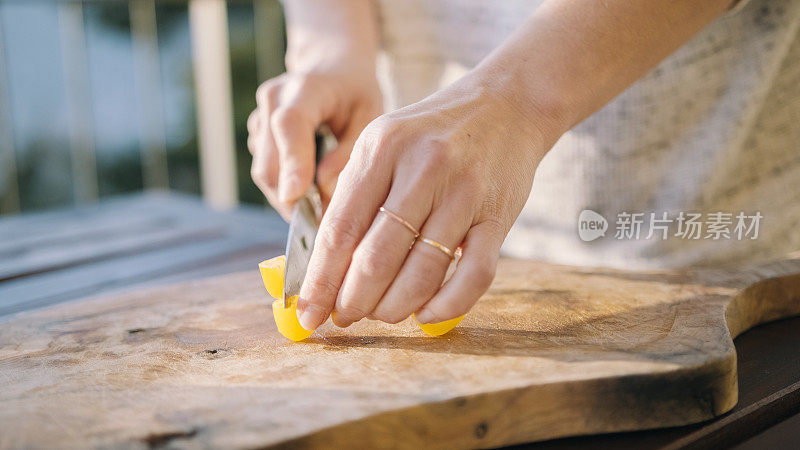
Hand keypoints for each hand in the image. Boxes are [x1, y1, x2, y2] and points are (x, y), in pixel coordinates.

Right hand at [247, 67, 381, 218]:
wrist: (332, 68)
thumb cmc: (356, 93)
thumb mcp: (369, 116)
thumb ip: (349, 154)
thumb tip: (324, 192)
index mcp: (305, 89)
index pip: (289, 125)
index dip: (291, 162)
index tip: (297, 197)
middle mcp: (273, 100)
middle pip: (269, 163)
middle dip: (294, 200)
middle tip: (325, 223)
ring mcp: (259, 117)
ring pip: (265, 173)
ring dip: (290, 198)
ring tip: (323, 204)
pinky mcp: (256, 135)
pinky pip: (267, 171)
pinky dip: (287, 188)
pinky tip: (312, 187)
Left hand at [296, 76, 563, 329]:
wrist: (507, 106)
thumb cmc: (432, 133)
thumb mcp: (385, 144)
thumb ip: (354, 194)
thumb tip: (324, 266)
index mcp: (383, 148)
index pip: (341, 229)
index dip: (321, 280)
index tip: (307, 313)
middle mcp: (423, 169)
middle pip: (377, 258)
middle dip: (353, 301)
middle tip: (344, 317)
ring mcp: (464, 193)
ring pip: (422, 273)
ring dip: (394, 308)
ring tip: (381, 315)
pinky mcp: (499, 216)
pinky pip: (473, 276)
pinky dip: (446, 306)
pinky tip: (426, 315)